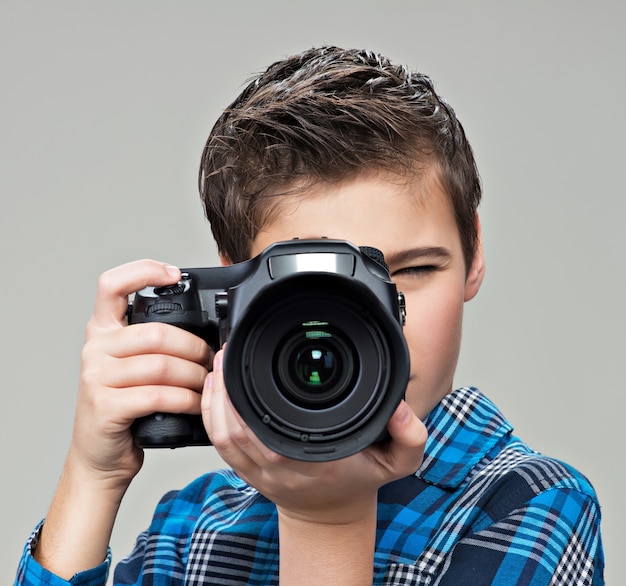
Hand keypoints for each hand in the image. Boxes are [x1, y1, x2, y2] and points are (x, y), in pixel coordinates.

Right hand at [36, 260, 213, 577]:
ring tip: (206, 384)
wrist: (99, 456)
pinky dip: (186, 400)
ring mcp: (96, 378)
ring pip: (161, 365)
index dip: (143, 271)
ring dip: (194, 376)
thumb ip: (152, 343)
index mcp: (102, 331)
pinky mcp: (106, 406)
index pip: (111, 285)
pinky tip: (196, 404)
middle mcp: (95, 349)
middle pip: (156, 332)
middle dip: (194, 347)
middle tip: (210, 360)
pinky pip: (158, 395)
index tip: (172, 273)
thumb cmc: (124, 407)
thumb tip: (203, 333)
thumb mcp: (130, 366)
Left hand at [202, 348, 426, 523]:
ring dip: (214, 399)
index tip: (246, 357)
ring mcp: (258, 470)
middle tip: (227, 350)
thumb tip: (401, 409)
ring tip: (218, 364)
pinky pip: (219, 445)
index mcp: (309, 461)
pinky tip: (214, 390)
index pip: (269, 428)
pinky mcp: (247, 470)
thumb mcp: (397, 462)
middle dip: (225, 386)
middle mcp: (278, 466)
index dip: (246, 395)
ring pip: (222, 435)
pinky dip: (211, 416)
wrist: (333, 517)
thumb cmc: (358, 481)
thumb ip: (410, 435)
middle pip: (235, 426)